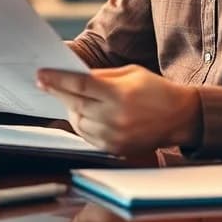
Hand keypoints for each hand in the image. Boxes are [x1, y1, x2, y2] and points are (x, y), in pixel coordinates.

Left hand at [36, 64, 199, 155]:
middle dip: (57, 92)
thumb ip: (102, 76)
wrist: (180, 117)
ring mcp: (115, 136)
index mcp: (120, 95)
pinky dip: (82, 124)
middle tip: (44, 83)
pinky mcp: (115, 149)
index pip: (80, 86)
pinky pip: (88, 136)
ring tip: (69, 97)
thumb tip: (74, 76)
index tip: (41, 75)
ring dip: (70, 109)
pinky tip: (83, 113)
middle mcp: (115, 118)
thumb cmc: (155, 90)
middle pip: (75, 105)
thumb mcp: (130, 73)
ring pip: (78, 123)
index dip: (57, 80)